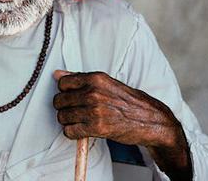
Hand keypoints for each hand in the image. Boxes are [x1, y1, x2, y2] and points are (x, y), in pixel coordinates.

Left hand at [52, 70, 191, 179]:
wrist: (149, 120)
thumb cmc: (128, 101)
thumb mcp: (107, 83)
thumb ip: (80, 78)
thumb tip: (57, 74)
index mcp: (96, 78)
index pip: (63, 83)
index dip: (64, 91)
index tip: (71, 96)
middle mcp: (93, 93)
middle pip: (59, 100)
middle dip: (64, 107)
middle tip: (75, 110)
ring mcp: (95, 110)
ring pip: (62, 116)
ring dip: (67, 121)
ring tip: (79, 120)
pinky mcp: (97, 128)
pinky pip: (70, 131)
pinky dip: (72, 132)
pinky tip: (81, 130)